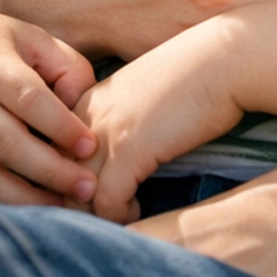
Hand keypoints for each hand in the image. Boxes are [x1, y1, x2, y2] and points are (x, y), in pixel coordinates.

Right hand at [0, 0, 98, 205]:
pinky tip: (19, 208)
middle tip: (87, 188)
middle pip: (8, 144)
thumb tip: (83, 110)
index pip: (29, 101)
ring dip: (23, 199)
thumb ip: (65, 66)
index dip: (62, 127)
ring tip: (58, 206)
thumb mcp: (27, 35)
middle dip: (52, 172)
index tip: (90, 145)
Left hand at [75, 24, 242, 224]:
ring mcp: (104, 131)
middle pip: (56, 174)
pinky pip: (106, 201)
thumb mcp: (140, 99)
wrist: (223, 58)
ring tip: (118, 218)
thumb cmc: (193, 79)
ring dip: (94, 216)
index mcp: (84, 101)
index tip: (88, 198)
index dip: (66, 181)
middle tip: (100, 217)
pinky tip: (136, 210)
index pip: (53, 152)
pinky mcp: (129, 149)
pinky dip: (119, 216)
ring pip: (75, 193)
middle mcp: (85, 114)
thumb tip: (116, 160)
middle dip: (74, 203)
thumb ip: (118, 123)